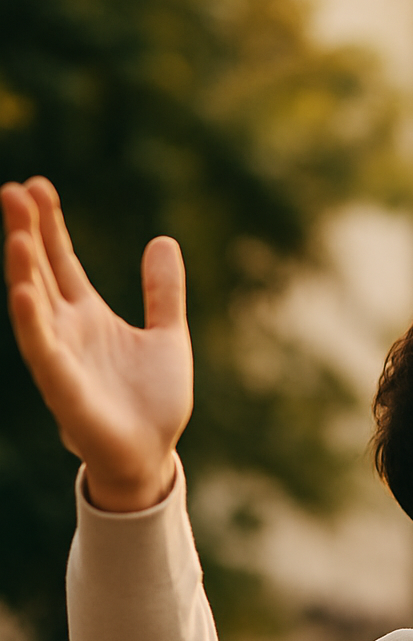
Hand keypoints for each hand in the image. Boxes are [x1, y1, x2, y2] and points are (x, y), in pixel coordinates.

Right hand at [1, 176, 192, 511]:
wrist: (153, 456)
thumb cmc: (154, 402)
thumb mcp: (168, 335)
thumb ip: (164, 291)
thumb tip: (163, 240)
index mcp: (88, 316)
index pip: (61, 260)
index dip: (49, 225)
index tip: (36, 185)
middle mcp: (66, 330)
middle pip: (40, 272)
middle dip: (26, 233)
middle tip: (13, 190)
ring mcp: (61, 358)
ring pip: (34, 306)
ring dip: (23, 270)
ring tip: (18, 234)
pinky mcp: (64, 389)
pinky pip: (43, 351)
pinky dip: (32, 322)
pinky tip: (23, 293)